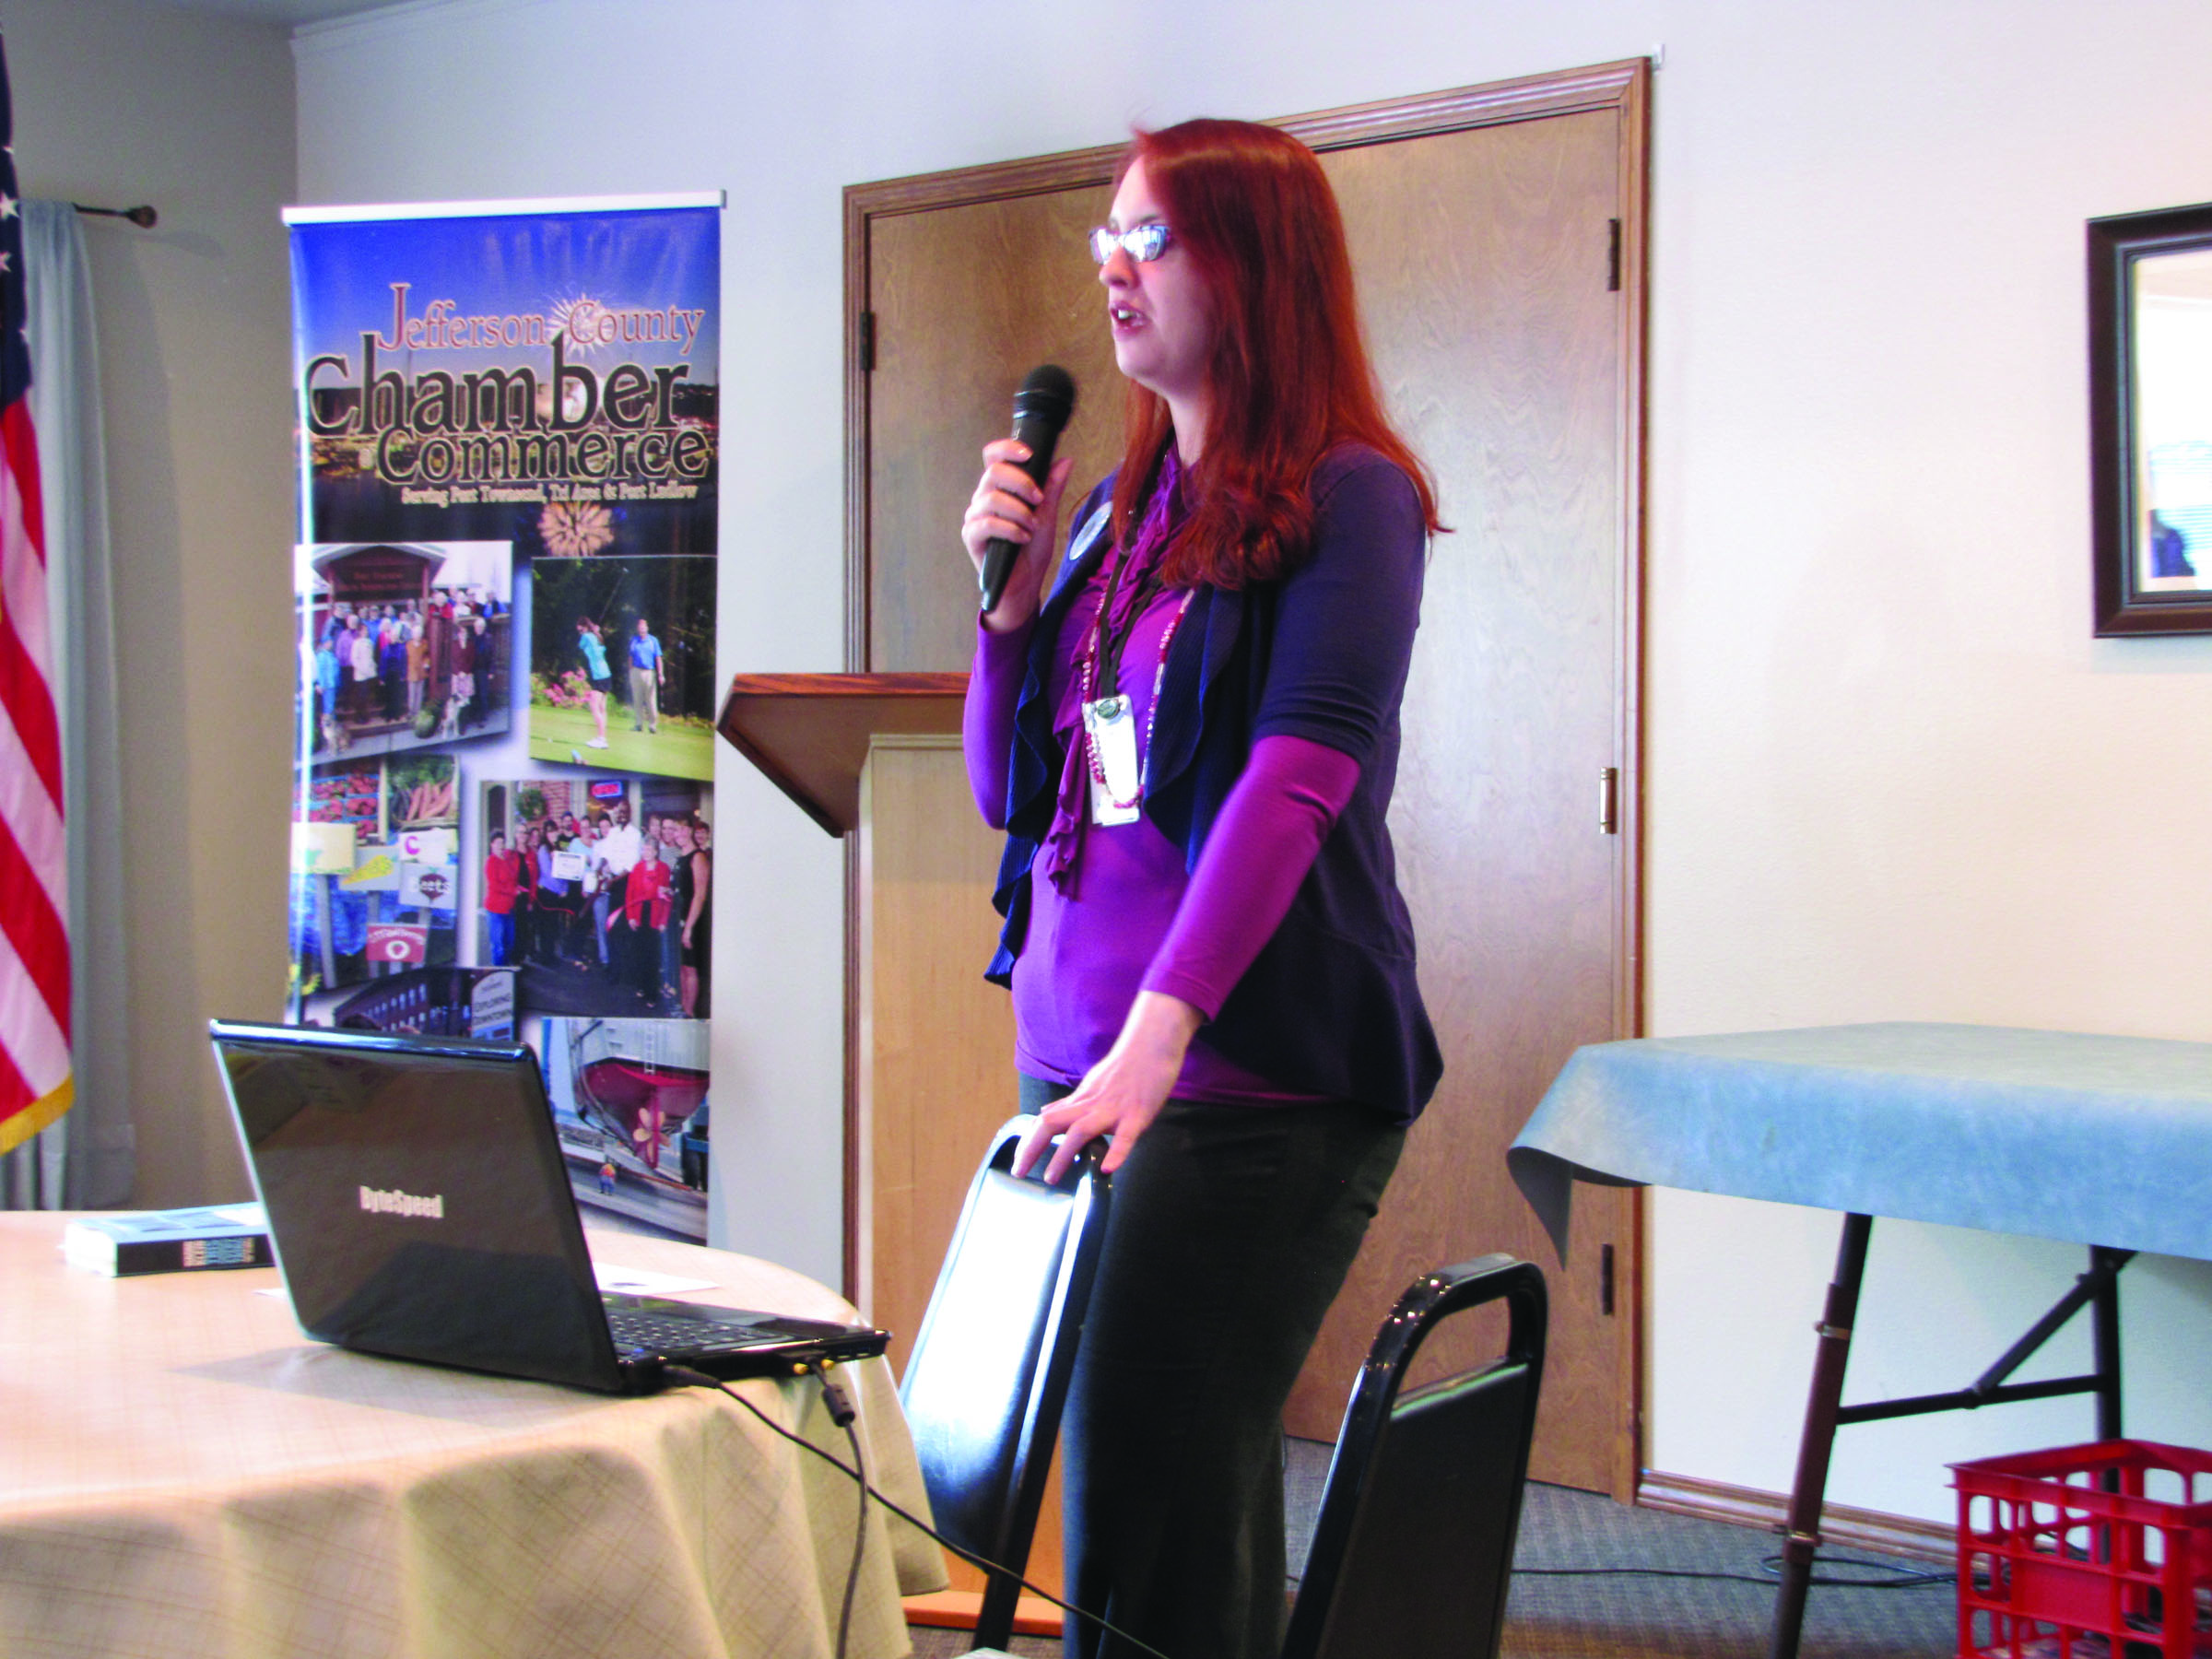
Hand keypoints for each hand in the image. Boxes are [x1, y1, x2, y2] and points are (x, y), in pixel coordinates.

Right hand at [962, 439, 1075, 633]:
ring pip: (991, 498)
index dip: (1007, 448)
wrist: (1025, 583)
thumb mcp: (1047, 514)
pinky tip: (1023, 537)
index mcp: (1000, 487)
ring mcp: (975, 517)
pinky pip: (986, 524)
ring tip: (1032, 526)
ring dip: (1019, 512)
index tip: (1029, 454)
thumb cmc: (1032, 548)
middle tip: (1039, 500)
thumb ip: (1052, 487)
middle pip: (993, 472)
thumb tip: (1065, 460)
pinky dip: (1010, 529)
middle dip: (1022, 483)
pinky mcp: (971, 537)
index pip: (993, 456)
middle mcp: (983, 498)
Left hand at [1013, 992, 1202, 1183]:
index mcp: (1081, 1100)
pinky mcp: (1137, 1114)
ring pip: (1081, 1131)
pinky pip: (1125, 1136)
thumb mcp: (1091, 1083)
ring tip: (1051, 1178)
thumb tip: (1045, 1111)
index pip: (1046, 1120)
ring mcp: (1113, 1110)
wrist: (1151, 1044)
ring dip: (1063, 1155)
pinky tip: (1107, 1169)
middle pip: (1053, 1124)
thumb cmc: (1125, 1065)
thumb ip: (1070, 1102)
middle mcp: (1091, 1105)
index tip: (1019, 1161)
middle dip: (1032, 1148)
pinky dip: (1116, 1152)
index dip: (1028, 1141)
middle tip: (1019, 1172)